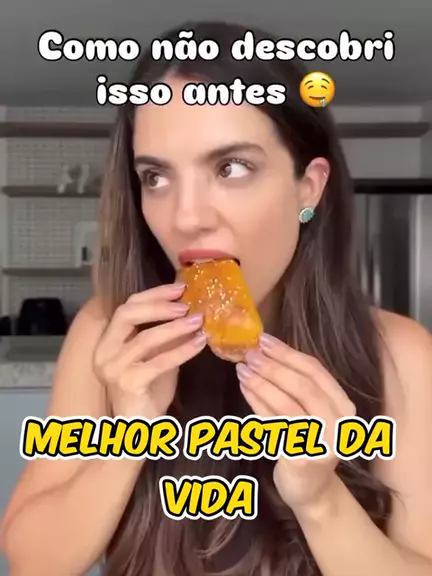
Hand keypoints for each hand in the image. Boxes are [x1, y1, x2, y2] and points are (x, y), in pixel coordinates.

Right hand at [93, 283, 205, 419]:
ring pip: (145, 338)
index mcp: (107, 341)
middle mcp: (104, 352)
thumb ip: (163, 334)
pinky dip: (182, 350)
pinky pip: (159, 361)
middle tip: (186, 305)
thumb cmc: (148, 390)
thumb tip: (188, 308)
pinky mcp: (128, 383)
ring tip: (198, 322)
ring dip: (175, 328)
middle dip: (159, 306)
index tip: (178, 288)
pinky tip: (199, 344)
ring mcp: (112, 368)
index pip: (126, 307)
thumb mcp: (155, 355)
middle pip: (127, 315)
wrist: (140, 427)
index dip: (152, 295)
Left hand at [236, 333, 355, 514]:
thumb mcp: (312, 412)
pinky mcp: (300, 459)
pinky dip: (257, 404)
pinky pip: (274, 425)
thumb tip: (266, 351)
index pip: (316, 371)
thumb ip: (298, 386)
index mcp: (343, 406)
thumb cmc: (309, 443)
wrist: (312, 491)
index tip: (264, 340)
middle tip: (249, 354)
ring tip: (242, 369)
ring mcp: (321, 443)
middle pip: (302, 386)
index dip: (288, 353)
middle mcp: (338, 424)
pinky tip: (245, 390)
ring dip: (261, 383)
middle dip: (273, 367)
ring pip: (286, 405)